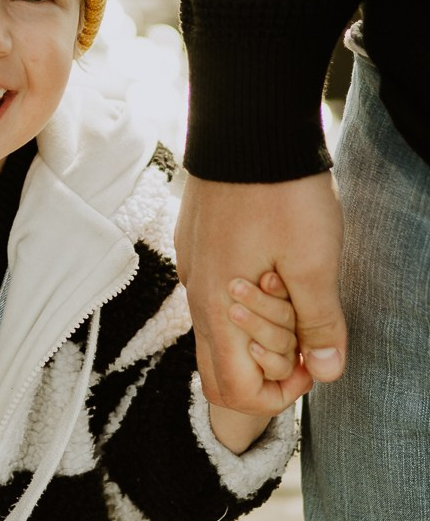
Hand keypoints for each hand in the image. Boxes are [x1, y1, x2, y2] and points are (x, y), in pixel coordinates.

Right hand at [175, 173, 345, 415]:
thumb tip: (327, 372)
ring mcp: (193, 268)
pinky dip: (248, 300)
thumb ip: (319, 323)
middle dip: (270, 365)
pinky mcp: (197, 245)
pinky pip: (217, 294)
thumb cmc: (282, 194)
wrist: (248, 127)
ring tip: (296, 290)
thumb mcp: (315, 263)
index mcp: (218, 309)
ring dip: (261, 329)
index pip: (233, 391)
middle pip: (220, 369)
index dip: (279, 394)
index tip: (313, 361)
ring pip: (220, 328)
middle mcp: (196, 295)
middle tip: (309, 330)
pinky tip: (277, 265)